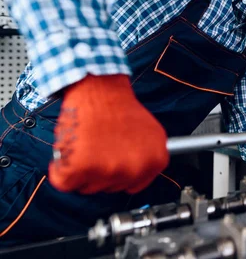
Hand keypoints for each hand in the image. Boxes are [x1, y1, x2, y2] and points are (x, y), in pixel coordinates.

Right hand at [49, 75, 168, 193]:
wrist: (100, 88)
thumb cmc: (119, 107)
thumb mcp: (150, 134)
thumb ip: (146, 157)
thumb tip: (139, 174)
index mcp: (155, 161)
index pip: (133, 185)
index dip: (119, 171)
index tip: (112, 157)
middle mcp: (135, 169)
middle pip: (110, 187)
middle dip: (100, 170)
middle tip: (98, 144)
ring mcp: (108, 171)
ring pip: (88, 187)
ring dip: (82, 170)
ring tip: (86, 142)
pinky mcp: (80, 168)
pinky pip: (64, 182)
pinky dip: (59, 168)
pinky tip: (71, 148)